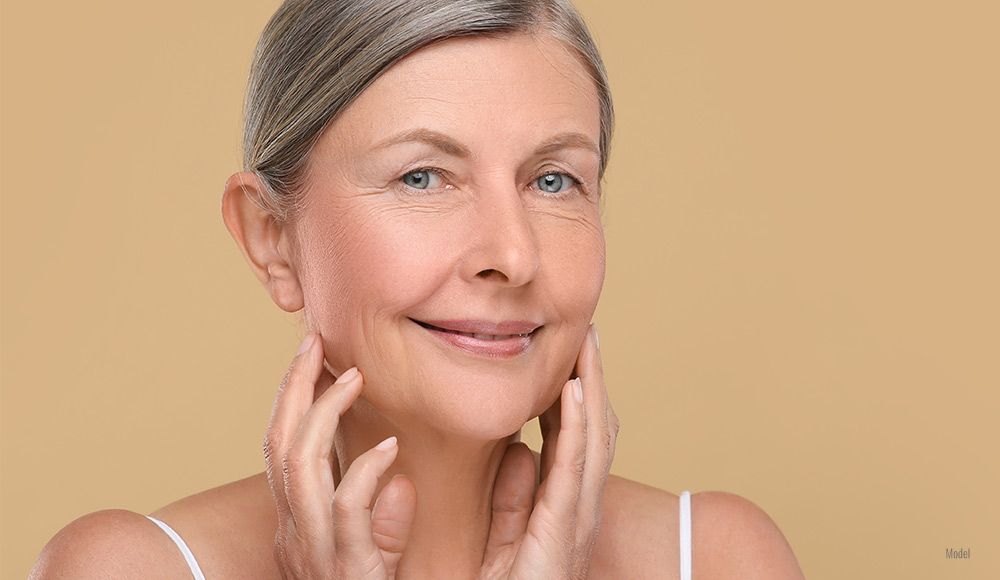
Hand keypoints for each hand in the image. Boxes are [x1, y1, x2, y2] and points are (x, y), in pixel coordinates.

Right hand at [263, 334, 416, 579]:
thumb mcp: (372, 562)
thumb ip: (380, 522)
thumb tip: (399, 478)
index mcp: (301, 526)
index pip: (281, 448)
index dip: (291, 399)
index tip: (314, 356)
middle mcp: (296, 534)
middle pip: (277, 444)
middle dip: (293, 387)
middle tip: (314, 342)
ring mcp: (314, 551)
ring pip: (297, 465)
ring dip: (323, 412)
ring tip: (355, 377)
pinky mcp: (345, 570)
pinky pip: (345, 511)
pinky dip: (364, 473)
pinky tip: (391, 448)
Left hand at [480, 325, 618, 579]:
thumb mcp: (506, 537)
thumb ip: (514, 497)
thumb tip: (518, 451)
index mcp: (564, 506)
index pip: (576, 439)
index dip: (578, 396)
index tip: (571, 357)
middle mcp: (579, 506)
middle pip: (595, 429)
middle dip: (594, 379)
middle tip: (587, 333)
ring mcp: (577, 515)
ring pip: (593, 437)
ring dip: (593, 387)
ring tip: (587, 343)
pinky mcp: (564, 527)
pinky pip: (575, 466)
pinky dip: (579, 424)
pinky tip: (576, 388)